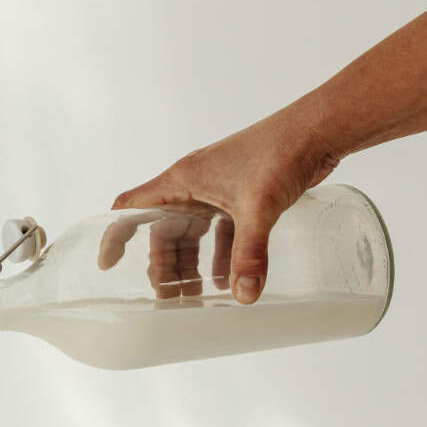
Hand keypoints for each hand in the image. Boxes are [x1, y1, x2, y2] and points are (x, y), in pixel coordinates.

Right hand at [104, 114, 337, 303]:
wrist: (317, 129)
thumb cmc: (278, 152)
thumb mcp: (257, 208)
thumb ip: (249, 254)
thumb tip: (244, 295)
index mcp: (182, 180)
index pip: (131, 208)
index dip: (115, 235)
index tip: (108, 264)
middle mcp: (193, 184)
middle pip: (163, 230)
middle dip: (163, 265)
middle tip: (169, 296)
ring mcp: (217, 190)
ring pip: (192, 233)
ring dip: (192, 263)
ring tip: (196, 294)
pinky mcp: (240, 195)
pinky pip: (221, 231)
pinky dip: (221, 255)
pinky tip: (230, 278)